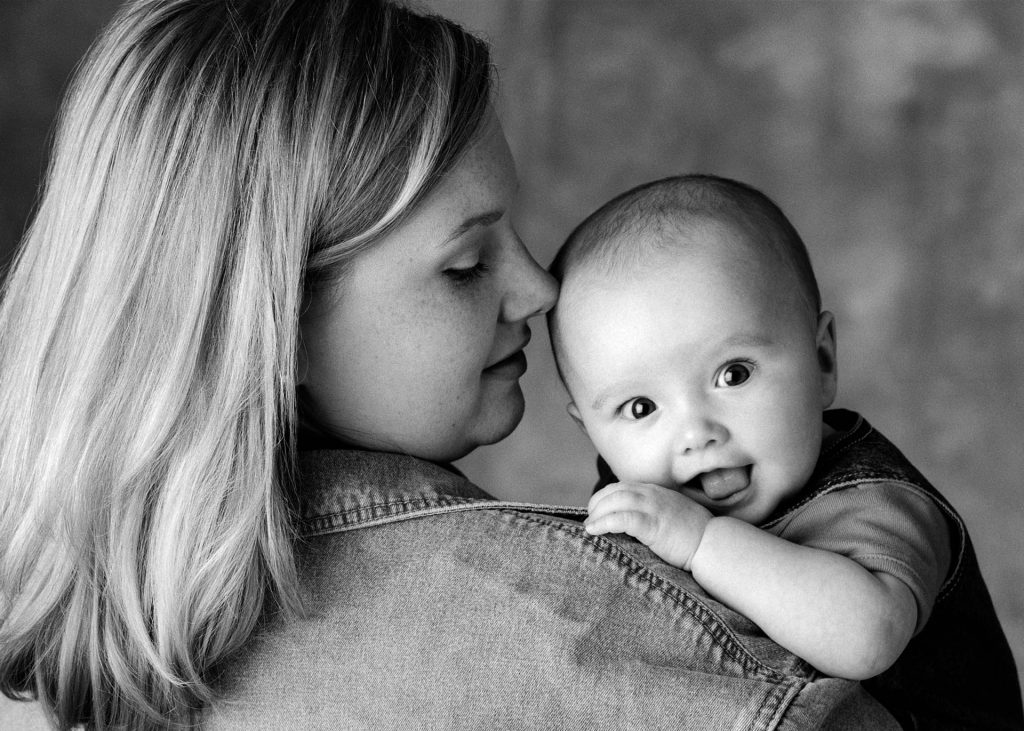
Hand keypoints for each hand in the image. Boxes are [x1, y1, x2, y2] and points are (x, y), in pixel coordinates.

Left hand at [585, 482, 712, 569]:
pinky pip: (621, 518)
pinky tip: (594, 530)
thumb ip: (653, 512)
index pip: (622, 486)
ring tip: (590, 526)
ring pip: (614, 501)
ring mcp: (652, 507)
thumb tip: (631, 523)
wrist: (713, 543)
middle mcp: (652, 494)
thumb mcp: (671, 515)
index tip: (596, 511)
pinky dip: (603, 522)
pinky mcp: (652, 524)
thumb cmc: (693, 535)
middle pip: (614, 491)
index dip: (604, 497)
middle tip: (590, 520)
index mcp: (655, 491)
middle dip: (596, 503)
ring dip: (597, 513)